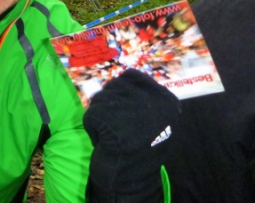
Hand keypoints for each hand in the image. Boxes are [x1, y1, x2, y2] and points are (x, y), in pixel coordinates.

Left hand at [84, 69, 180, 201]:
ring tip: (114, 135)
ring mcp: (127, 107)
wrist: (131, 180)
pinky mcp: (107, 117)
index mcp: (165, 100)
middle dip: (109, 105)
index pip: (132, 75)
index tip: (124, 110)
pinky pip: (90, 113)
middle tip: (118, 128)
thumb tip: (125, 75)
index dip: (122, 90)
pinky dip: (92, 127)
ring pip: (100, 98)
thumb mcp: (155, 122)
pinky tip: (104, 141)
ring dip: (100, 115)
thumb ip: (144, 98)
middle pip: (113, 86)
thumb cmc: (143, 151)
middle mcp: (149, 100)